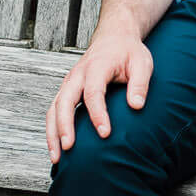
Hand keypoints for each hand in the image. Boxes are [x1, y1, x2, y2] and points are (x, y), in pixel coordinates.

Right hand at [45, 35, 152, 160]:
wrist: (114, 37)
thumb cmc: (129, 52)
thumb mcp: (142, 63)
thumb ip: (140, 84)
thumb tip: (136, 106)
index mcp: (97, 67)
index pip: (93, 93)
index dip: (98, 114)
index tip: (105, 133)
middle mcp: (77, 75)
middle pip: (64, 102)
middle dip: (64, 126)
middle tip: (68, 148)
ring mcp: (69, 83)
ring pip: (54, 108)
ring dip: (53, 133)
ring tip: (56, 157)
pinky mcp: (67, 90)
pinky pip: (55, 111)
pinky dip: (52, 129)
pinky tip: (56, 147)